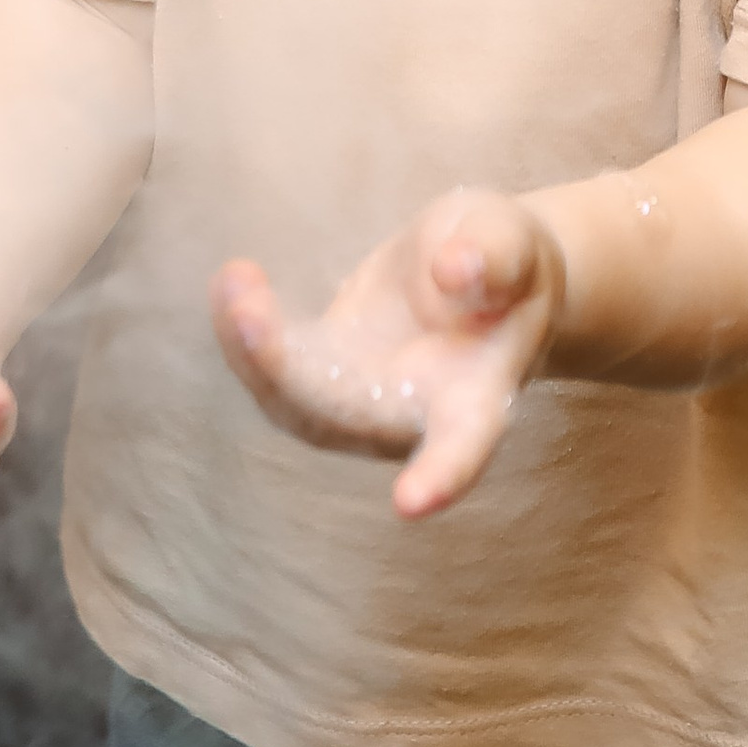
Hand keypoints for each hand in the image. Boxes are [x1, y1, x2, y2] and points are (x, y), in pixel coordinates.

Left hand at [210, 187, 562, 519]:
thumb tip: (453, 271)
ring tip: (235, 283)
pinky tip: (233, 279)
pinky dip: (246, 336)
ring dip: (254, 357)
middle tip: (248, 315)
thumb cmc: (509, 261)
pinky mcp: (328, 374)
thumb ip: (493, 259)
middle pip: (349, 422)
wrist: (482, 268)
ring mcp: (365, 402)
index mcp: (479, 395)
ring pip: (299, 407)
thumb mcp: (514, 243)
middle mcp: (416, 417)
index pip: (465, 446)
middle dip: (289, 378)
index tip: (410, 503)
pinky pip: (278, 374)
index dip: (441, 477)